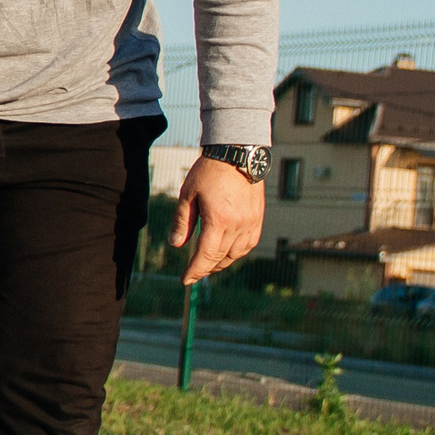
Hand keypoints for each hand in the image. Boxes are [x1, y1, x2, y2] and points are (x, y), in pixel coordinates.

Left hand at [170, 156, 265, 283]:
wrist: (237, 154)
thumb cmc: (209, 172)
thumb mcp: (187, 195)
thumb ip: (182, 222)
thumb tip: (176, 245)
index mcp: (218, 220)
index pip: (206, 255)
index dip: (195, 271)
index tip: (185, 280)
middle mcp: (238, 225)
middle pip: (220, 258)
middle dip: (205, 269)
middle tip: (193, 274)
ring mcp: (251, 223)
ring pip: (236, 254)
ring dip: (221, 263)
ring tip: (208, 264)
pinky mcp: (258, 218)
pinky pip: (249, 244)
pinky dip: (237, 252)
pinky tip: (227, 252)